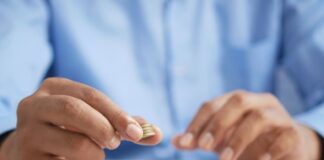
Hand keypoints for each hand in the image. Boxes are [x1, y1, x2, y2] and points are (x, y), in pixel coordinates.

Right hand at [0, 78, 162, 159]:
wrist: (32, 150)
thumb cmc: (70, 130)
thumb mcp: (93, 119)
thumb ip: (122, 124)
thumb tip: (157, 134)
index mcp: (55, 88)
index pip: (91, 96)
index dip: (117, 114)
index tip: (138, 133)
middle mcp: (34, 105)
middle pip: (74, 110)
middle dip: (104, 127)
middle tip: (116, 143)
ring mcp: (27, 132)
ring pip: (73, 142)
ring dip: (95, 152)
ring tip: (97, 153)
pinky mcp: (26, 158)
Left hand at [173, 90, 320, 159]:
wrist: (283, 148)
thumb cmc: (246, 142)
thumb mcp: (220, 140)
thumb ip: (199, 139)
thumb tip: (174, 141)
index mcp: (236, 100)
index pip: (212, 104)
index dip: (197, 122)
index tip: (186, 143)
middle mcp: (257, 101)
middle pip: (237, 101)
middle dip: (218, 123)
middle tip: (203, 147)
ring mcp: (277, 115)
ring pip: (259, 117)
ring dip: (239, 138)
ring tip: (225, 159)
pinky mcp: (293, 132)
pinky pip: (284, 135)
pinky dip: (270, 149)